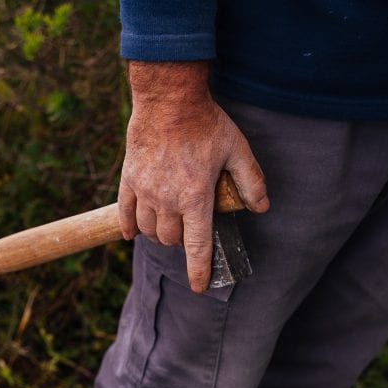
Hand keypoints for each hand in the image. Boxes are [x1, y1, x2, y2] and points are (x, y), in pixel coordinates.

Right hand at [118, 61, 267, 291]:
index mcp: (196, 199)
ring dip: (159, 234)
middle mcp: (168, 201)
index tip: (200, 287)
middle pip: (171, 239)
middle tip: (188, 232)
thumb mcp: (238, 150)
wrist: (168, 100)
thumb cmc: (206, 124)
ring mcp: (145, 191)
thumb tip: (261, 208)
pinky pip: (125, 213)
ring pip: (149, 229)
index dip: (199, 271)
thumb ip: (251, 182)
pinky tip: (134, 233)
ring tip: (168, 227)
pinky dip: (130, 227)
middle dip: (180, 242)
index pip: (197, 247)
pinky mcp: (129, 180)